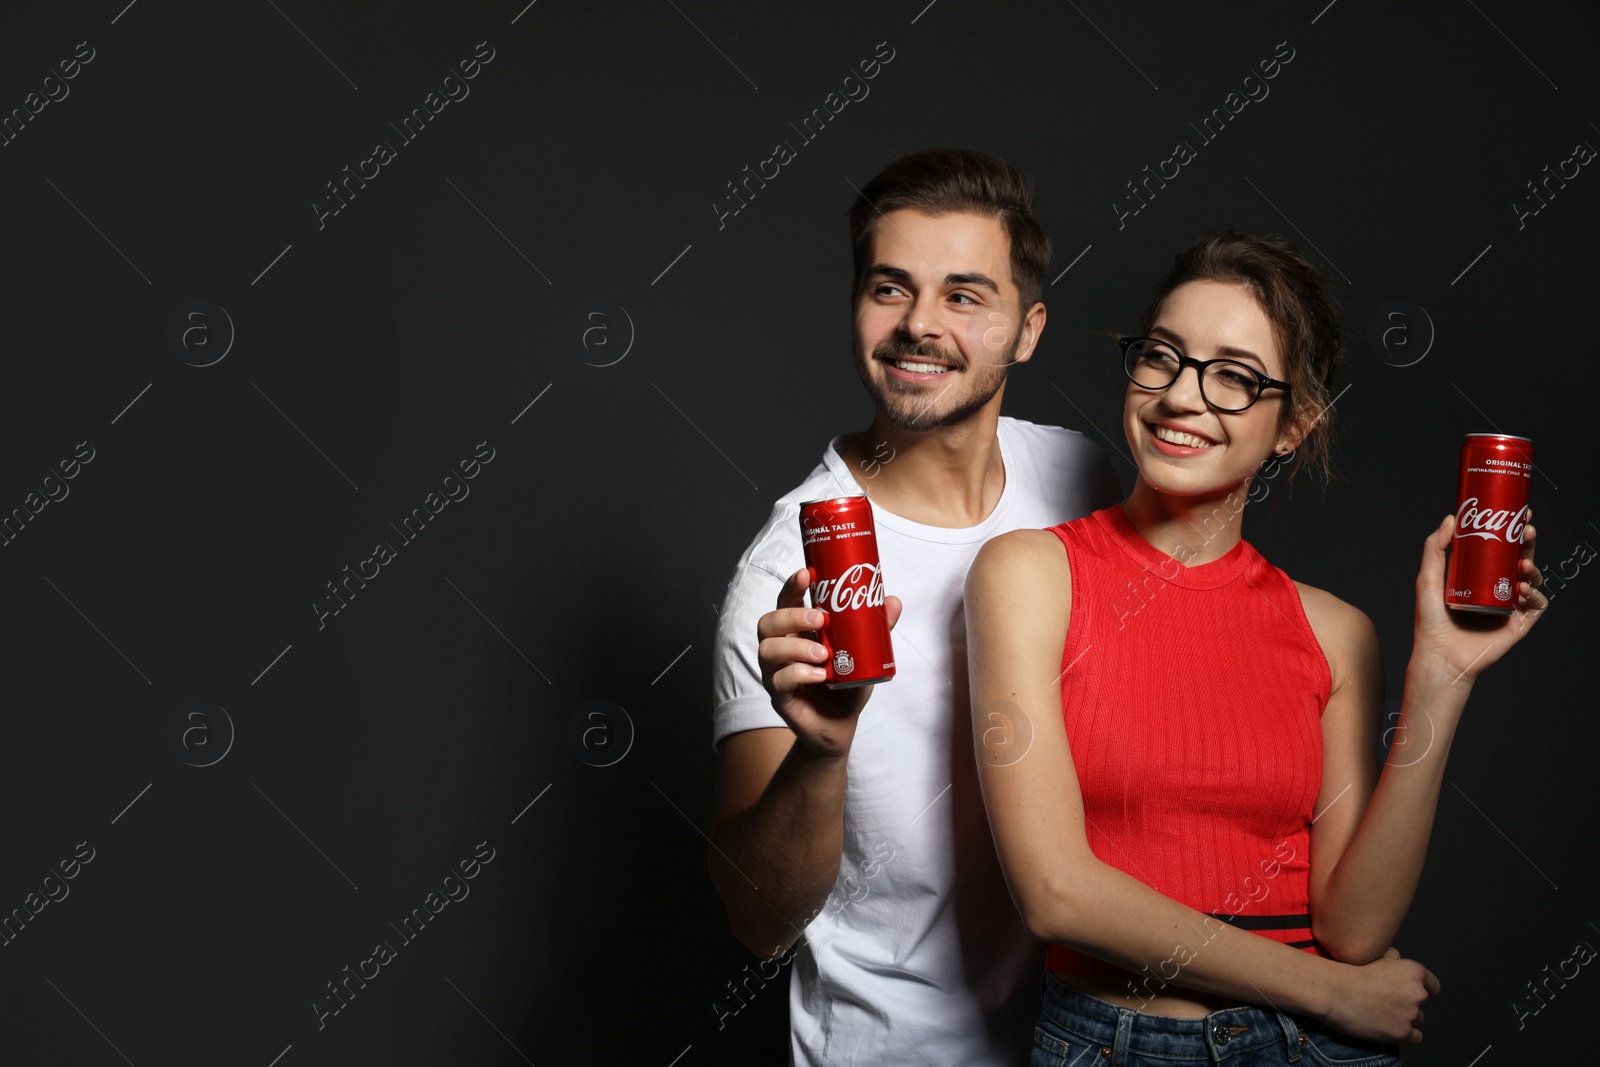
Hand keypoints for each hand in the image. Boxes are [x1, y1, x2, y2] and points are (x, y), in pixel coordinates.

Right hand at [756, 567, 902, 760]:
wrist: (842, 724)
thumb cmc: (847, 683)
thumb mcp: (865, 652)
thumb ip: (876, 628)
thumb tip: (892, 600)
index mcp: (797, 631)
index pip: (786, 602)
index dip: (792, 586)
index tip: (807, 574)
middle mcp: (781, 649)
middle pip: (768, 622)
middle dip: (792, 615)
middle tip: (820, 619)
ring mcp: (776, 673)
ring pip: (768, 650)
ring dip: (796, 647)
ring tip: (823, 654)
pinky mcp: (780, 697)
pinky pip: (778, 681)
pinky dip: (798, 674)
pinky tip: (818, 675)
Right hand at [1325, 947, 1437, 1043]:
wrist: (1331, 989)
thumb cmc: (1348, 969)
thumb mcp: (1375, 954)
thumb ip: (1394, 960)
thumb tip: (1398, 962)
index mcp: (1415, 972)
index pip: (1433, 986)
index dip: (1420, 988)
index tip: (1407, 992)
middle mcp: (1418, 993)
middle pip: (1421, 1004)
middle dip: (1407, 1003)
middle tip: (1385, 1001)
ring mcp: (1410, 1014)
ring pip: (1417, 1020)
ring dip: (1404, 1019)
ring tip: (1381, 1014)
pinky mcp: (1401, 1033)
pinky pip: (1414, 1038)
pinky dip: (1403, 1035)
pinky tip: (1387, 1028)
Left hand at [1411, 511, 1546, 684]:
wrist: (1440, 654)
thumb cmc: (1431, 620)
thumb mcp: (1428, 578)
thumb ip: (1435, 548)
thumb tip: (1451, 518)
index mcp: (1479, 575)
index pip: (1501, 547)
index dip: (1512, 529)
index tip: (1518, 511)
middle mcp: (1497, 588)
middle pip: (1520, 558)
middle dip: (1528, 542)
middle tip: (1527, 529)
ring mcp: (1510, 605)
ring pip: (1532, 579)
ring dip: (1533, 567)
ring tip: (1523, 564)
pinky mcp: (1518, 623)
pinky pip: (1536, 605)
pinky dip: (1535, 594)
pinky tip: (1524, 589)